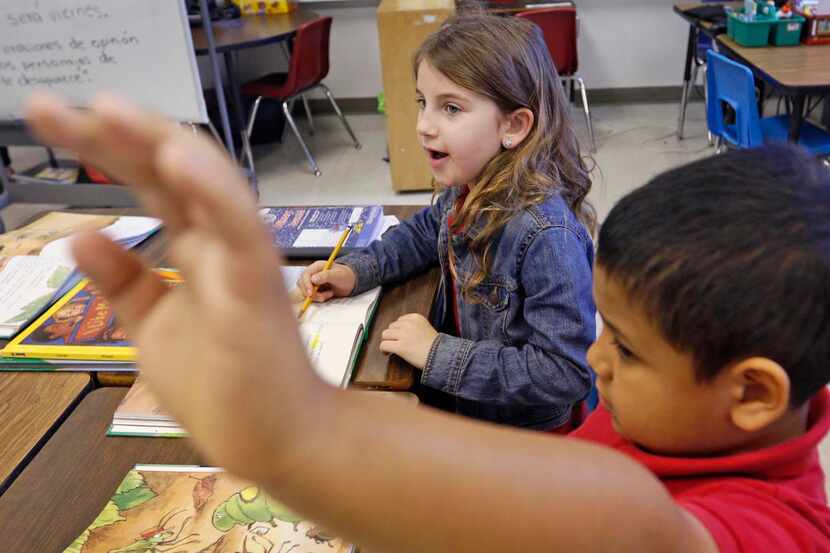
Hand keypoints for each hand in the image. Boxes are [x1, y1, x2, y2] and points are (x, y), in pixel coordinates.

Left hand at [24, 92, 331, 480]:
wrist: (276, 443)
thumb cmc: (225, 386)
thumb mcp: (154, 325)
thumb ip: (123, 280)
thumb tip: (82, 234)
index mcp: (195, 245)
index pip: (148, 182)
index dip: (101, 147)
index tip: (47, 117)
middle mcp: (219, 240)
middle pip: (169, 169)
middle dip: (112, 133)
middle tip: (46, 108)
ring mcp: (242, 259)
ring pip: (208, 183)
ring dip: (160, 143)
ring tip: (105, 109)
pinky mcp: (260, 288)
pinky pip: (241, 230)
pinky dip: (213, 191)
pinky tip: (173, 158)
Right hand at [297, 261, 355, 301]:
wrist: (350, 282)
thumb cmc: (345, 276)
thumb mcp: (337, 275)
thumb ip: (326, 276)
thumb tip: (313, 279)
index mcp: (317, 266)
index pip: (305, 275)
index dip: (306, 284)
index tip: (311, 293)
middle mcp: (313, 274)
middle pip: (302, 284)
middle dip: (311, 293)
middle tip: (323, 297)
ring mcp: (312, 282)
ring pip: (306, 292)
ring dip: (316, 296)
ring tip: (330, 293)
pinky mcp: (314, 289)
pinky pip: (311, 296)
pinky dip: (318, 298)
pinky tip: (328, 294)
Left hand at [379, 313, 437, 368]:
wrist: (441, 356)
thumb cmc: (436, 346)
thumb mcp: (426, 328)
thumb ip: (414, 326)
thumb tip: (399, 331)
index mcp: (416, 317)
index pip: (399, 320)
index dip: (398, 329)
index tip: (399, 336)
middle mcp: (408, 324)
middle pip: (391, 326)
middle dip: (392, 335)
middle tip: (394, 343)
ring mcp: (404, 335)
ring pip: (385, 335)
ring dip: (387, 341)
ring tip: (390, 347)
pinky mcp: (400, 347)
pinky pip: (384, 345)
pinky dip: (383, 349)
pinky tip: (387, 353)